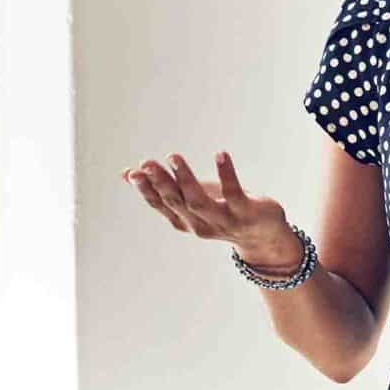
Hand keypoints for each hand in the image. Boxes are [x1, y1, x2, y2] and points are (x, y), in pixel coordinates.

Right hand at [122, 152, 302, 269]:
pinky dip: (227, 174)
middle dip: (160, 182)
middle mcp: (199, 223)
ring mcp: (223, 220)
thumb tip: (126, 174)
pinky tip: (220, 154)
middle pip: (176, 202)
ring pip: (199, 202)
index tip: (133, 172)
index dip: (146, 190)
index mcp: (183, 220)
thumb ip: (162, 187)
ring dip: (186, 179)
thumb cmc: (222, 211)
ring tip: (174, 156)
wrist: (263, 236)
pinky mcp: (246, 212)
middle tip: (147, 163)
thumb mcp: (189, 198)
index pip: (160, 204)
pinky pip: (234, 194)